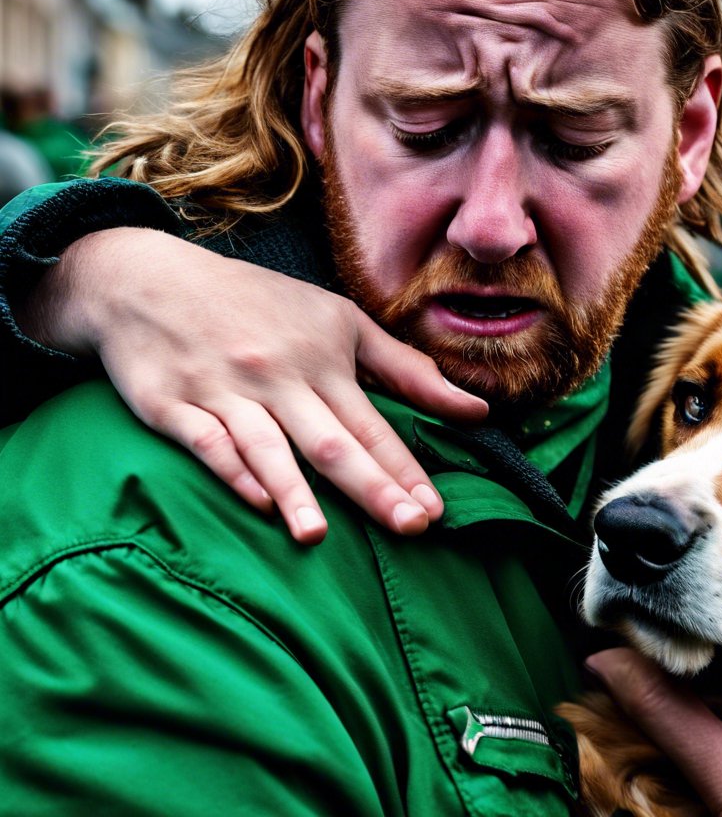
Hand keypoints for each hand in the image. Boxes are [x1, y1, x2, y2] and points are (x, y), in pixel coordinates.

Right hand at [20, 227, 487, 542]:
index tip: (434, 509)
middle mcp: (279, 378)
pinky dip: (231, 469)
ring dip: (295, 490)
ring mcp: (224, 391)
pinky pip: (205, 441)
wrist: (151, 279)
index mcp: (322, 361)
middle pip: (331, 441)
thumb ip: (405, 369)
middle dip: (372, 487)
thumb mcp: (338, 320)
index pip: (372, 426)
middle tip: (409, 528)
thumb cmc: (258, 302)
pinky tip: (255, 500)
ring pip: (267, 447)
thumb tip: (475, 408)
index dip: (405, 469)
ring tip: (318, 536)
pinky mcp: (172, 405)